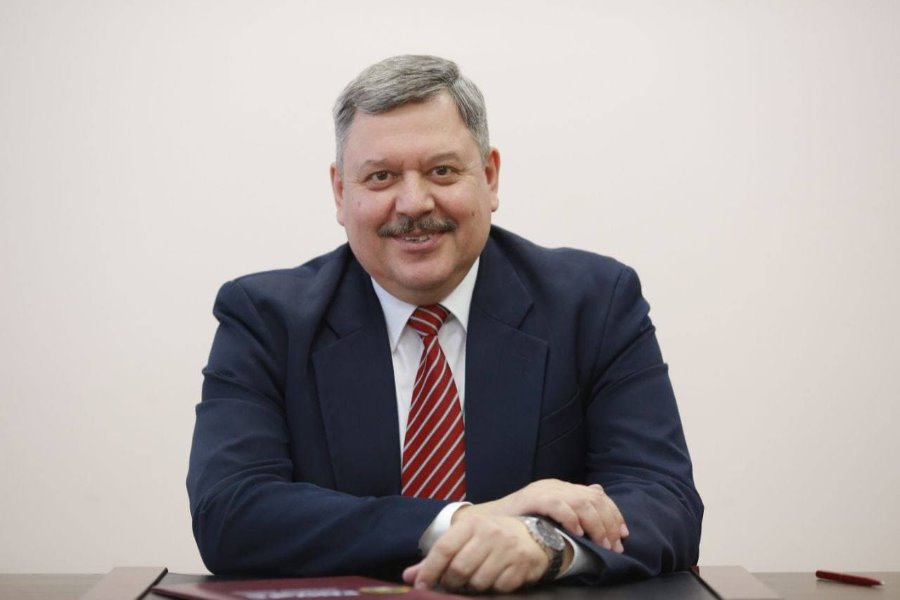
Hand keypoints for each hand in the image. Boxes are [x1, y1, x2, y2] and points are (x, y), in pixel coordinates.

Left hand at [403, 514, 553, 592]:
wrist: (535, 535)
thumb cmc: (492, 537)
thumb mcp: (465, 538)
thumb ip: (437, 557)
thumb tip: (409, 576)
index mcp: (472, 523)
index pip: (444, 549)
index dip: (429, 571)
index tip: (421, 586)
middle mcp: (490, 533)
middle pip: (459, 569)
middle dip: (451, 583)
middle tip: (451, 585)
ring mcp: (507, 549)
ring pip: (478, 582)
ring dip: (472, 587)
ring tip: (474, 580)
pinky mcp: (521, 566)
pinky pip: (498, 588)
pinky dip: (492, 589)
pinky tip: (494, 580)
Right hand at [454, 479, 628, 552]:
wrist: (486, 522)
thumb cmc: (519, 523)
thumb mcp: (550, 513)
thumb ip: (573, 505)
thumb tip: (599, 491)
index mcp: (561, 487)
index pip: (597, 496)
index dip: (614, 514)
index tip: (623, 535)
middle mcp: (555, 485)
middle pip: (593, 499)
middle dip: (609, 524)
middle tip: (614, 546)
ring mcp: (544, 490)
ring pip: (581, 502)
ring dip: (596, 526)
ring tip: (601, 544)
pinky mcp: (532, 498)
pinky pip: (558, 505)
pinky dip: (572, 519)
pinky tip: (579, 533)